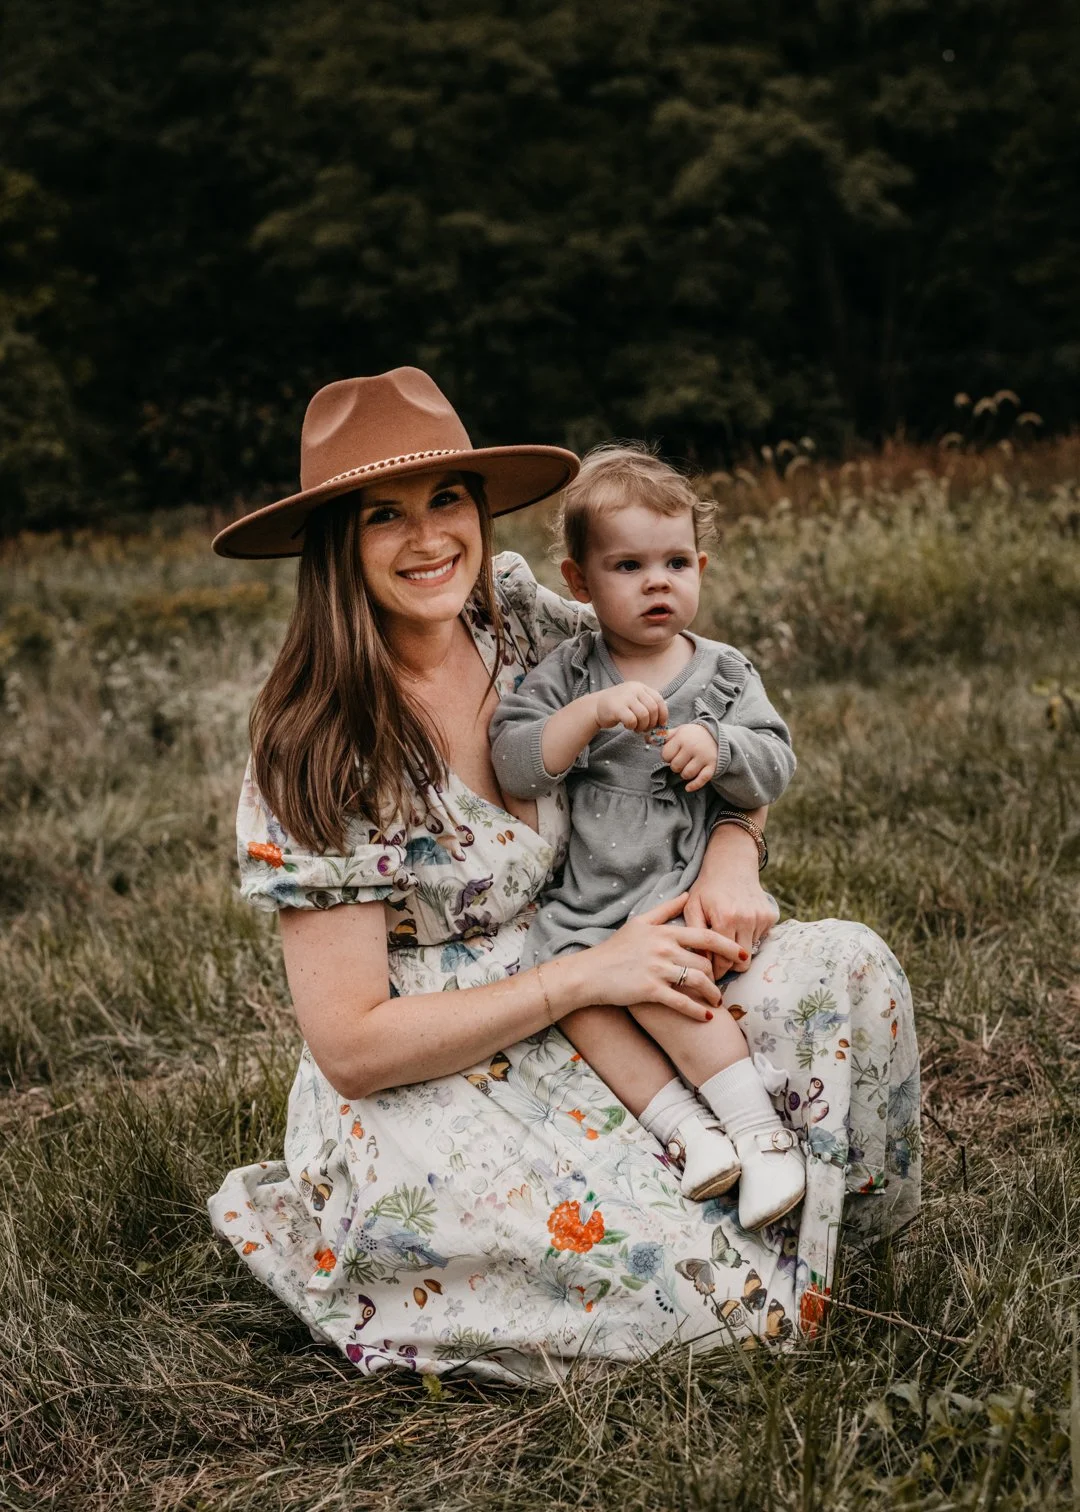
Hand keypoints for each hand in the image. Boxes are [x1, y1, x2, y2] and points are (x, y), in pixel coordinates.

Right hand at [585, 893, 745, 1019]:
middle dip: (719, 975)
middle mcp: (664, 949)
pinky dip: (697, 1011)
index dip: (728, 945)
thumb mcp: (640, 922)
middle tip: (724, 984)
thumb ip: (666, 908)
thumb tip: (687, 893)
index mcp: (664, 932)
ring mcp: (657, 970)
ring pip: (697, 981)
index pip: (705, 935)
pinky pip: (681, 1002)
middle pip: (704, 961)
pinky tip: (706, 1017)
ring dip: (712, 994)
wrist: (589, 973)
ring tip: (717, 1002)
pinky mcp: (650, 990)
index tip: (743, 954)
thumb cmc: (615, 948)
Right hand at [593, 682, 667, 733]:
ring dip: (642, 726)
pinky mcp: (617, 707)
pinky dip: (632, 726)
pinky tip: (628, 726)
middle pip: (653, 709)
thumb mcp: (634, 701)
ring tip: (636, 728)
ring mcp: (625, 697)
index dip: (663, 714)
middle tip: (646, 729)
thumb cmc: (619, 707)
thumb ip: (648, 706)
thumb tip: (663, 723)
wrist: (595, 707)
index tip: (660, 724)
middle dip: (652, 723)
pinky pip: (632, 720)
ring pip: (644, 715)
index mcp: (640, 687)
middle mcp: (634, 689)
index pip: (659, 699)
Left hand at [661, 723, 719, 791]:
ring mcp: (703, 757)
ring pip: (686, 774)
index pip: (666, 755)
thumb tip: (646, 739)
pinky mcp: (712, 765)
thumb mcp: (678, 732)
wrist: (714, 735)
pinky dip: (694, 785)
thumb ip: (663, 736)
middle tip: (680, 761)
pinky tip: (688, 788)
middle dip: (675, 766)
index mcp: (682, 738)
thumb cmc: (691, 735)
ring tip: (686, 767)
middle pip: (675, 766)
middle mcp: (692, 747)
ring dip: (684, 774)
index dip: (667, 757)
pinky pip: (702, 779)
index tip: (673, 754)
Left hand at [684, 833, 778, 973]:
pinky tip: (739, 924)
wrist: (731, 864)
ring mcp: (761, 918)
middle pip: (742, 962)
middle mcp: (747, 919)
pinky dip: (749, 937)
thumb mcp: (692, 907)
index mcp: (725, 919)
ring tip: (727, 935)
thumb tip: (701, 962)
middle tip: (718, 960)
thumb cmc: (707, 888)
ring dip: (739, 949)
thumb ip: (694, 935)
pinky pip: (760, 939)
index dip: (717, 971)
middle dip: (729, 965)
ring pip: (751, 951)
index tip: (710, 973)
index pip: (724, 962)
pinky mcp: (770, 916)